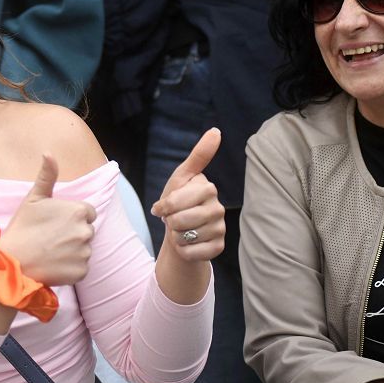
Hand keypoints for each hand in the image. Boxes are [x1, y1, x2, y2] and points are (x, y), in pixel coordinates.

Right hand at [0, 155, 96, 286]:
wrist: (12, 261)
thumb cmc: (22, 227)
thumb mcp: (33, 198)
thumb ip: (47, 176)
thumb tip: (48, 153)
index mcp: (78, 211)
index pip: (87, 212)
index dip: (71, 217)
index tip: (55, 223)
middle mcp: (86, 231)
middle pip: (86, 230)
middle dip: (73, 233)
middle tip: (50, 238)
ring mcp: (85, 253)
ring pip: (83, 249)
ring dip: (72, 251)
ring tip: (50, 252)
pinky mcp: (81, 272)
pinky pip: (81, 268)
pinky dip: (70, 268)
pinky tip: (53, 264)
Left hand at [152, 128, 225, 263]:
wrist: (181, 230)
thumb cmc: (179, 200)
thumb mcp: (182, 177)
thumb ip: (199, 155)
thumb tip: (216, 130)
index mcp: (208, 188)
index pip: (175, 201)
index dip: (163, 206)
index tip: (162, 206)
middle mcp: (219, 208)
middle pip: (180, 220)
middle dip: (169, 222)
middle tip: (174, 219)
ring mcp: (221, 229)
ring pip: (185, 237)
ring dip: (176, 236)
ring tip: (181, 230)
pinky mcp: (218, 247)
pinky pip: (192, 253)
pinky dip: (183, 250)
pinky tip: (187, 243)